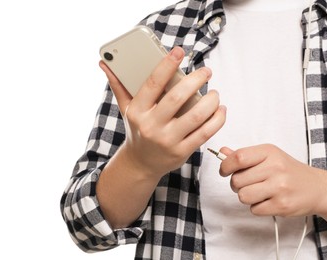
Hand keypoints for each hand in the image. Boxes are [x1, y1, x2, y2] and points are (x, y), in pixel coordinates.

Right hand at [99, 46, 225, 177]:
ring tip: (215, 93)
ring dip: (211, 101)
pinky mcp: (182, 151)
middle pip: (177, 98)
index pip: (152, 83)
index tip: (179, 52)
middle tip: (206, 72)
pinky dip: (217, 120)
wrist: (141, 164)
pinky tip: (221, 110)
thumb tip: (105, 63)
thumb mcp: (126, 109)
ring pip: (196, 116)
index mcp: (138, 111)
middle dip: (196, 80)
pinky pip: (204, 133)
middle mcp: (152, 125)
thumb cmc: (137, 130)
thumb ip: (118, 85)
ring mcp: (168, 140)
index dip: (166, 65)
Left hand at [219, 144, 326, 216]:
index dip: (225, 166)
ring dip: (247, 197)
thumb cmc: (289, 171)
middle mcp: (275, 168)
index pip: (238, 158)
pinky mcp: (282, 205)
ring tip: (259, 192)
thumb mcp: (269, 156)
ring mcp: (279, 187)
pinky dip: (257, 207)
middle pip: (237, 180)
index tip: (225, 171)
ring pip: (243, 196)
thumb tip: (222, 152)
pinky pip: (254, 209)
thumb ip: (245, 156)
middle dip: (237, 185)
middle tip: (249, 183)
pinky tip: (268, 200)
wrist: (318, 187)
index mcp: (269, 152)